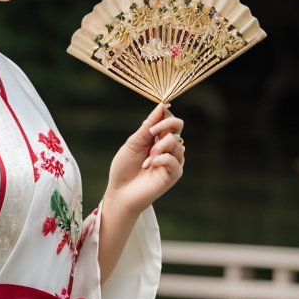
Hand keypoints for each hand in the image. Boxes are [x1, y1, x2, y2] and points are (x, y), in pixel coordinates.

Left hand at [105, 101, 184, 217]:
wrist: (120, 192)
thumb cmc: (124, 168)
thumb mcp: (134, 143)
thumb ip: (148, 126)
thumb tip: (162, 106)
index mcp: (157, 138)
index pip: (169, 119)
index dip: (163, 116)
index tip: (151, 121)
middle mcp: (167, 147)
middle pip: (178, 126)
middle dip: (165, 125)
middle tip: (151, 133)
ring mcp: (172, 160)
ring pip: (176, 142)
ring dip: (159, 147)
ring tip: (146, 159)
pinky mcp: (174, 174)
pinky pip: (175, 160)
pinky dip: (162, 159)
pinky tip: (150, 166)